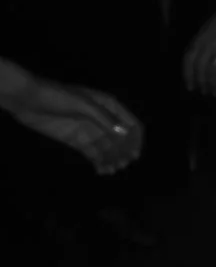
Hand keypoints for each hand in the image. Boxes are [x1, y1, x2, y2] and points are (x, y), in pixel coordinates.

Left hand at [3, 73, 142, 171]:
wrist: (29, 100)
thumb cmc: (57, 96)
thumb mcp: (82, 104)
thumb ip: (103, 118)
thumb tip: (124, 133)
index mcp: (108, 105)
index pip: (130, 123)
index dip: (135, 139)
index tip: (134, 154)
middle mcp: (102, 119)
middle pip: (120, 139)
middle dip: (124, 152)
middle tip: (122, 164)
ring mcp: (89, 130)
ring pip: (108, 148)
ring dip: (113, 159)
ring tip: (111, 170)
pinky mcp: (77, 140)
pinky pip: (93, 153)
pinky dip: (99, 162)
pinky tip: (101, 170)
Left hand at [182, 0, 215, 95]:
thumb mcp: (211, 27)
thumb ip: (205, 41)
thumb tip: (203, 55)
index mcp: (200, 38)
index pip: (188, 60)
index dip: (188, 74)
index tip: (190, 85)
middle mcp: (207, 45)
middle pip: (199, 69)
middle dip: (201, 82)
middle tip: (204, 92)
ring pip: (211, 72)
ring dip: (212, 84)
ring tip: (215, 92)